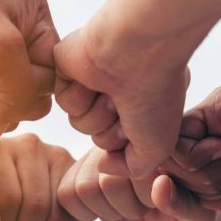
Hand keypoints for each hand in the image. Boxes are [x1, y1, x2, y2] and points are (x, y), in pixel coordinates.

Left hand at [54, 19, 199, 178]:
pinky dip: (80, 95)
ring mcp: (92, 78)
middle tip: (126, 105)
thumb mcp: (156, 148)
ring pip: (79, 122)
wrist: (137, 52)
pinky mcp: (68, 66)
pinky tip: (95, 78)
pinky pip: (64, 102)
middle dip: (111, 130)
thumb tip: (103, 166)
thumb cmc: (156, 95)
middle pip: (98, 137)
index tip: (146, 120)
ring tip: (112, 91)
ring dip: (97, 113)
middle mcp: (118, 91)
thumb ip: (131, 169)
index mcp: (141, 103)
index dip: (129, 141)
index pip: (121, 144)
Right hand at [58, 146, 218, 220]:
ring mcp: (98, 154)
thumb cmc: (187, 215)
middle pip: (107, 180)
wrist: (169, 220)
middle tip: (146, 206)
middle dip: (129, 206)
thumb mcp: (195, 215)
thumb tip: (160, 186)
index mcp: (156, 140)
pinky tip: (106, 210)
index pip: (136, 168)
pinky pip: (67, 193)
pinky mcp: (79, 172)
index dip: (148, 197)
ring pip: (85, 188)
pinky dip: (85, 212)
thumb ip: (182, 203)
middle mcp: (123, 139)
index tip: (163, 199)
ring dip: (108, 210)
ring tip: (129, 208)